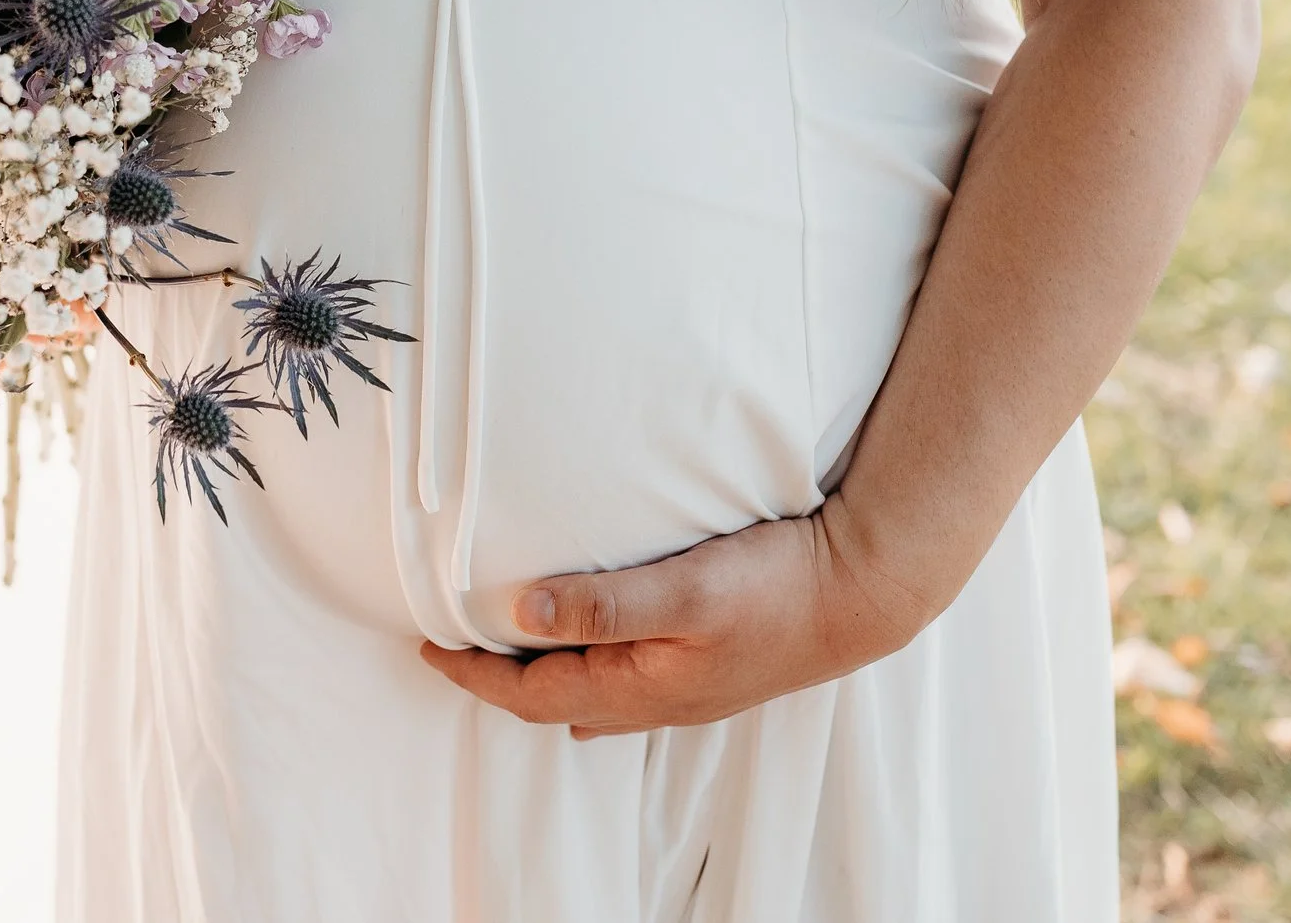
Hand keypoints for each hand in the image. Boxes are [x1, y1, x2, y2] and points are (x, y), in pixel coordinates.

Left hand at [417, 495, 941, 738]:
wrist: (863, 592)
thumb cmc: (776, 589)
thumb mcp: (683, 591)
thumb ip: (601, 605)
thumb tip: (520, 614)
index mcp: (639, 688)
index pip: (532, 694)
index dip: (474, 675)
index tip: (427, 648)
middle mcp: (658, 701)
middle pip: (556, 702)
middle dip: (500, 682)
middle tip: (454, 648)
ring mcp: (688, 689)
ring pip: (593, 696)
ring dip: (545, 677)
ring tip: (509, 649)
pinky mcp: (710, 667)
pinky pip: (628, 681)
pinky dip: (590, 669)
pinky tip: (595, 649)